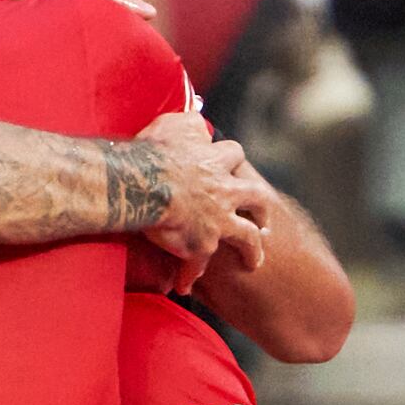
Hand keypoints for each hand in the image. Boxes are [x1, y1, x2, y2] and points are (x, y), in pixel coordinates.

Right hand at [130, 109, 267, 267]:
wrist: (142, 182)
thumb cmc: (153, 150)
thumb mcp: (174, 124)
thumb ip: (188, 122)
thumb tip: (196, 119)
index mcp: (215, 162)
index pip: (234, 156)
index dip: (232, 161)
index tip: (228, 165)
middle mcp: (224, 191)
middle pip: (257, 197)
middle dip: (261, 207)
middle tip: (263, 218)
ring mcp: (218, 220)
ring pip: (248, 236)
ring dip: (253, 248)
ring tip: (254, 259)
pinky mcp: (202, 244)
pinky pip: (198, 264)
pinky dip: (191, 274)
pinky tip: (184, 285)